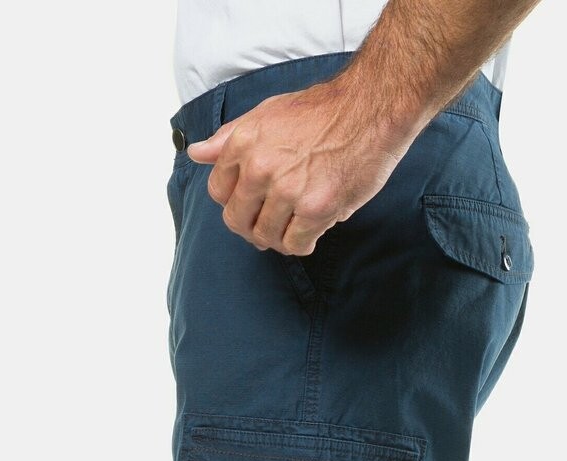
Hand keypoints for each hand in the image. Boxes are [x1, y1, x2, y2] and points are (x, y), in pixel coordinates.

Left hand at [187, 78, 417, 256]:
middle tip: (272, 223)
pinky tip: (313, 230)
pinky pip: (295, 245)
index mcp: (243, 143)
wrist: (370, 109)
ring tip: (295, 224)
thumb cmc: (322, 111)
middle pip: (237, 221)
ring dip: (278, 237)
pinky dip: (302, 244)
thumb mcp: (267, 113)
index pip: (218, 192)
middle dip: (252, 227)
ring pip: (265, 237)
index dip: (234, 202)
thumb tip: (196, 153)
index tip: (252, 203)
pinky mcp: (315, 209)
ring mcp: (287, 191)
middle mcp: (260, 168)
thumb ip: (230, 137)